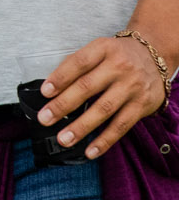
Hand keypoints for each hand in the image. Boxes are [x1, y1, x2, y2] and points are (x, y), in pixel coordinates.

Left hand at [37, 35, 168, 158]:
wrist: (155, 56)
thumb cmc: (118, 55)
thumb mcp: (99, 49)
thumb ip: (77, 64)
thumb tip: (51, 87)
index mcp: (103, 49)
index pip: (79, 63)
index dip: (60, 77)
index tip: (44, 92)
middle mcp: (119, 67)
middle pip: (87, 87)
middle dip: (63, 105)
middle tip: (45, 118)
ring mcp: (132, 87)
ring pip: (104, 109)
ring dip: (81, 127)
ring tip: (64, 139)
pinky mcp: (142, 105)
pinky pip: (121, 125)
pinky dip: (105, 140)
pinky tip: (90, 150)